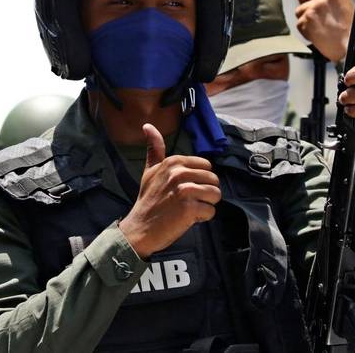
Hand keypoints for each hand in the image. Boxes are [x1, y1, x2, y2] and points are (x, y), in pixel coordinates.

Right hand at [118, 124, 220, 258]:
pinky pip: (211, 211)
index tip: (184, 189)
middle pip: (214, 180)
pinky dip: (202, 218)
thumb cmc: (147, 200)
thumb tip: (147, 125)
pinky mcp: (189, 208)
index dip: (199, 180)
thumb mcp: (150, 170)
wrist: (139, 228)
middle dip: (205, 193)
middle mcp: (179, 173)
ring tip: (189, 209)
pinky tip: (188, 219)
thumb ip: (154, 148)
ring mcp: (185, 190)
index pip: (207, 166)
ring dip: (206, 205)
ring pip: (215, 195)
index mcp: (174, 162)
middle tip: (187, 201)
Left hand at [295, 0, 352, 62]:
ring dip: (306, 20)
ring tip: (321, 27)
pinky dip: (305, 31)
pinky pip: (299, 23)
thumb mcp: (346, 3)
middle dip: (306, 5)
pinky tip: (318, 34)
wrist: (350, 48)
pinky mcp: (308, 19)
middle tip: (317, 17)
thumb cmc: (351, 30)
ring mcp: (316, 6)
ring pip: (299, 10)